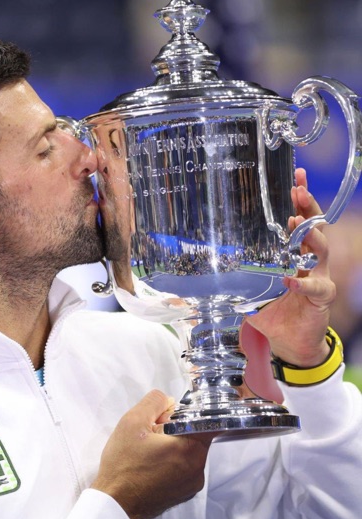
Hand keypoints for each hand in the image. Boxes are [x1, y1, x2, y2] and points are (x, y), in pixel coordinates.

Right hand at [91, 390, 213, 518]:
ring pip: (189, 451)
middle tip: (153, 429)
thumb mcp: (133, 422)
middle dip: (177, 427)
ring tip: (149, 446)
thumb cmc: (123, 464)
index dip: (189, 411)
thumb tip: (169, 400)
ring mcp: (192, 484)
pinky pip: (184, 466)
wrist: (115, 503)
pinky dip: (172, 459)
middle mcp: (198, 469)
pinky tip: (151, 460)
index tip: (171, 412)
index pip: (207, 421)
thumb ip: (154, 402)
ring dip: (173, 443)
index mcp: (190, 450)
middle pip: (196, 435)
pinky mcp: (183, 493)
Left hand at [244, 168, 334, 366]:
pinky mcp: (321, 298)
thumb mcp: (248, 289)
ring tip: (296, 222)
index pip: (300, 220)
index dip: (300, 199)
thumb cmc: (271, 311)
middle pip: (315, 227)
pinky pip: (316, 287)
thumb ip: (231, 276)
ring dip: (310, 235)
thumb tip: (197, 268)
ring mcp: (319, 277)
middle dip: (308, 206)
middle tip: (297, 189)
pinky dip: (303, 283)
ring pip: (322, 250)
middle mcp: (309, 261)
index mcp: (293, 253)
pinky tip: (289, 279)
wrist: (290, 341)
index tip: (295, 177)